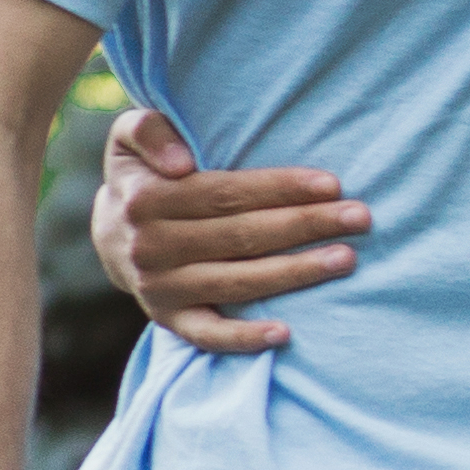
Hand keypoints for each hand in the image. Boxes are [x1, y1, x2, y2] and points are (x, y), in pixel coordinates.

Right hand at [91, 106, 362, 355]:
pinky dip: (244, 338)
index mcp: (147, 200)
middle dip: (305, 225)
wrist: (109, 232)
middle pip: (242, 236)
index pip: (226, 195)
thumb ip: (150, 131)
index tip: (332, 184)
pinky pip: (208, 335)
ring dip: (294, 273)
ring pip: (236, 282)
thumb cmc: (145, 175)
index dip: (281, 189)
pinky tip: (286, 333)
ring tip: (346, 259)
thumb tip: (180, 162)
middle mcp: (151, 247)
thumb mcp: (130, 138)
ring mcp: (159, 288)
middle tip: (360, 217)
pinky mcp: (169, 319)